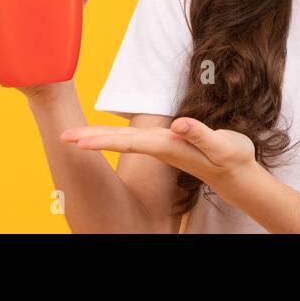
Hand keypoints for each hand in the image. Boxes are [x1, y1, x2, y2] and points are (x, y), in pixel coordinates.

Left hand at [60, 117, 258, 189]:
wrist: (237, 175)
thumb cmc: (230, 158)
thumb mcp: (222, 146)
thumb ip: (200, 135)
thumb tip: (177, 125)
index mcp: (167, 146)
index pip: (128, 141)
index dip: (102, 140)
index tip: (77, 140)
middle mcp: (158, 146)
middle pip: (118, 140)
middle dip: (90, 139)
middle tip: (62, 136)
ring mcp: (160, 147)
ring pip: (123, 139)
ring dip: (97, 137)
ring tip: (74, 136)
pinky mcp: (164, 144)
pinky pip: (132, 139)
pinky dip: (113, 136)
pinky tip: (99, 136)